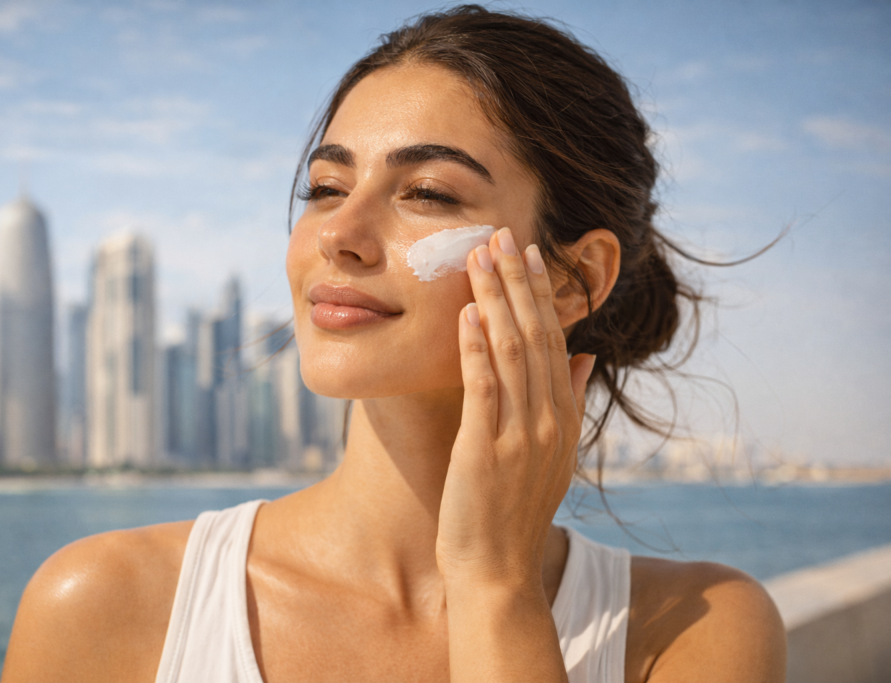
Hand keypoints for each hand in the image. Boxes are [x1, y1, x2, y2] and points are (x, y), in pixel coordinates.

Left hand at [436, 226, 595, 589]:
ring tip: (479, 256)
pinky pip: (484, 386)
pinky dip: (477, 347)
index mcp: (562, 419)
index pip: (554, 341)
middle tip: (501, 235)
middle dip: (517, 282)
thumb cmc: (514, 513)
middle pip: (536, 335)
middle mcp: (548, 420)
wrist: (499, 571)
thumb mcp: (552, 456)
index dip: (540, 294)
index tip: (527, 254)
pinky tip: (468, 313)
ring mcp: (521, 435)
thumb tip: (581, 356)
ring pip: (512, 351)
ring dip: (496, 299)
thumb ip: (567, 402)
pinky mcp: (487, 449)